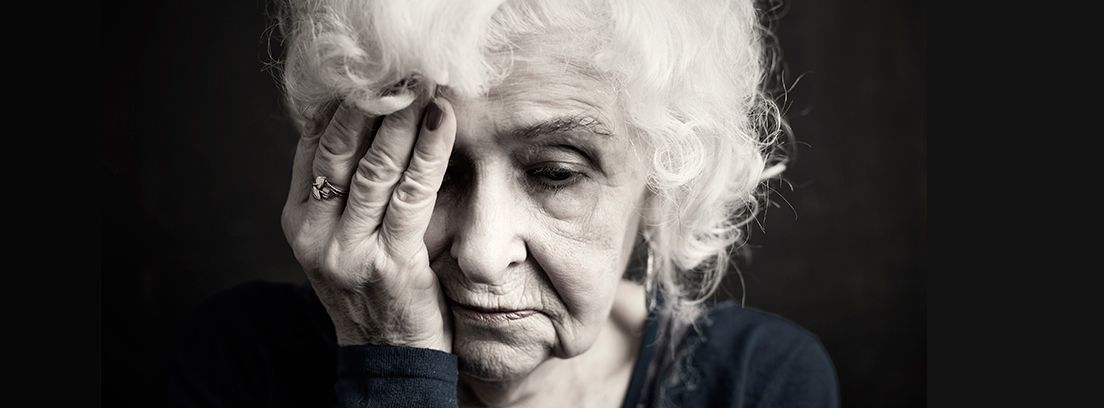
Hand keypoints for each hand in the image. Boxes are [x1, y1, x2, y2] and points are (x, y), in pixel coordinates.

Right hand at [281, 97, 456, 350]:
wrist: (387, 358)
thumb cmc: (372, 290)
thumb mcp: (340, 239)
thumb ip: (344, 192)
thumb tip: (362, 124)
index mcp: (298, 221)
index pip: (312, 145)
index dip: (343, 103)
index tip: (372, 74)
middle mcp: (314, 233)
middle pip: (339, 149)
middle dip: (372, 103)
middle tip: (402, 70)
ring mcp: (349, 250)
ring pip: (375, 167)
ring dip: (403, 120)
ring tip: (424, 85)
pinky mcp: (390, 263)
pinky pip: (411, 194)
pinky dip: (428, 152)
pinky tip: (442, 122)